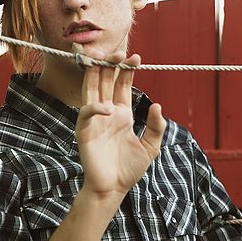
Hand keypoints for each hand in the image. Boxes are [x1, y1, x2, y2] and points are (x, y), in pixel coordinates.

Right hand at [76, 50, 166, 198]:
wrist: (114, 189)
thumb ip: (156, 126)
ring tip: (103, 58)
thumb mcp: (150, 147)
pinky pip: (87, 113)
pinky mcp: (84, 131)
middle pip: (105, 81)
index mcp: (123, 113)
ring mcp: (95, 120)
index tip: (136, 57)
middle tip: (119, 52)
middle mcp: (108, 112)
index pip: (123, 84)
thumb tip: (157, 105)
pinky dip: (95, 108)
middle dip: (111, 65)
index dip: (128, 70)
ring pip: (92, 89)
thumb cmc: (130, 169)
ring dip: (95, 73)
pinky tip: (108, 108)